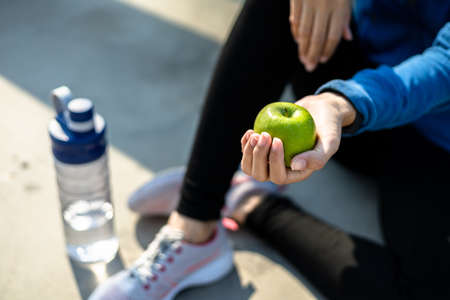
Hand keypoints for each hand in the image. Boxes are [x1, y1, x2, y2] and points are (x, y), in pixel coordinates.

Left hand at [240, 92, 355, 183]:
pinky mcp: (262, 148)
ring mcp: (269, 160)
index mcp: (296, 173)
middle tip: (264, 134)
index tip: (278, 139)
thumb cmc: (327, 127)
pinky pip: (247, 152)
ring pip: (250, 166)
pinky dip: (245, 144)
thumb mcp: (329, 141)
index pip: (279, 177)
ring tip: (255, 134)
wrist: (318, 111)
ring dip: (249, 152)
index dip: (274, 161)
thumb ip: (318, 157)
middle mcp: (282, 170)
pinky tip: (250, 132)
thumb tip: (295, 166)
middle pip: (261, 174)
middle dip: (259, 156)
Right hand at [289, 0, 352, 71]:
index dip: (328, 50)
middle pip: (318, 37)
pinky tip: (298, 42)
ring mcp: (310, 2)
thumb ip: (345, 16)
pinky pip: (296, 20)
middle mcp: (325, 5)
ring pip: (305, 31)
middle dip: (313, 55)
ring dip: (303, 48)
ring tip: (303, 59)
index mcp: (340, 6)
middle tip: (310, 67)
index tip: (323, 60)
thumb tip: (348, 38)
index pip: (333, 35)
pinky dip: (296, 32)